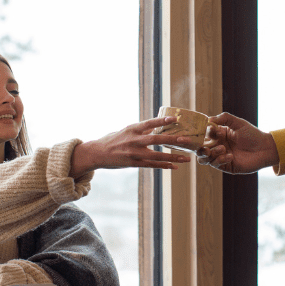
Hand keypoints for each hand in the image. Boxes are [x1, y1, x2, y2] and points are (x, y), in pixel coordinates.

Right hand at [71, 116, 192, 174]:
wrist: (97, 153)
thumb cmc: (113, 139)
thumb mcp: (126, 130)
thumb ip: (141, 129)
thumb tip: (157, 125)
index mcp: (132, 129)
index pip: (149, 122)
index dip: (162, 121)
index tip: (175, 119)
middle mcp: (134, 140)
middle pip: (156, 139)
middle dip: (173, 140)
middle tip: (187, 140)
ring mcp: (134, 153)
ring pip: (157, 155)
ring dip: (173, 157)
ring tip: (186, 158)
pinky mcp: (134, 163)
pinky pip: (152, 165)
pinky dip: (164, 165)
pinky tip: (175, 166)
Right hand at [197, 112, 278, 173]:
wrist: (265, 148)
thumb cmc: (252, 134)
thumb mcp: (238, 122)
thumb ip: (224, 118)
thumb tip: (209, 119)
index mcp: (218, 134)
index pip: (204, 134)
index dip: (204, 133)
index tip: (214, 130)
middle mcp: (217, 145)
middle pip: (199, 148)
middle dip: (198, 147)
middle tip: (205, 147)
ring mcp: (220, 156)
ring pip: (204, 158)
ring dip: (210, 154)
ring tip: (222, 149)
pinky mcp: (226, 166)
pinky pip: (215, 164)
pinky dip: (220, 159)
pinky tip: (230, 156)